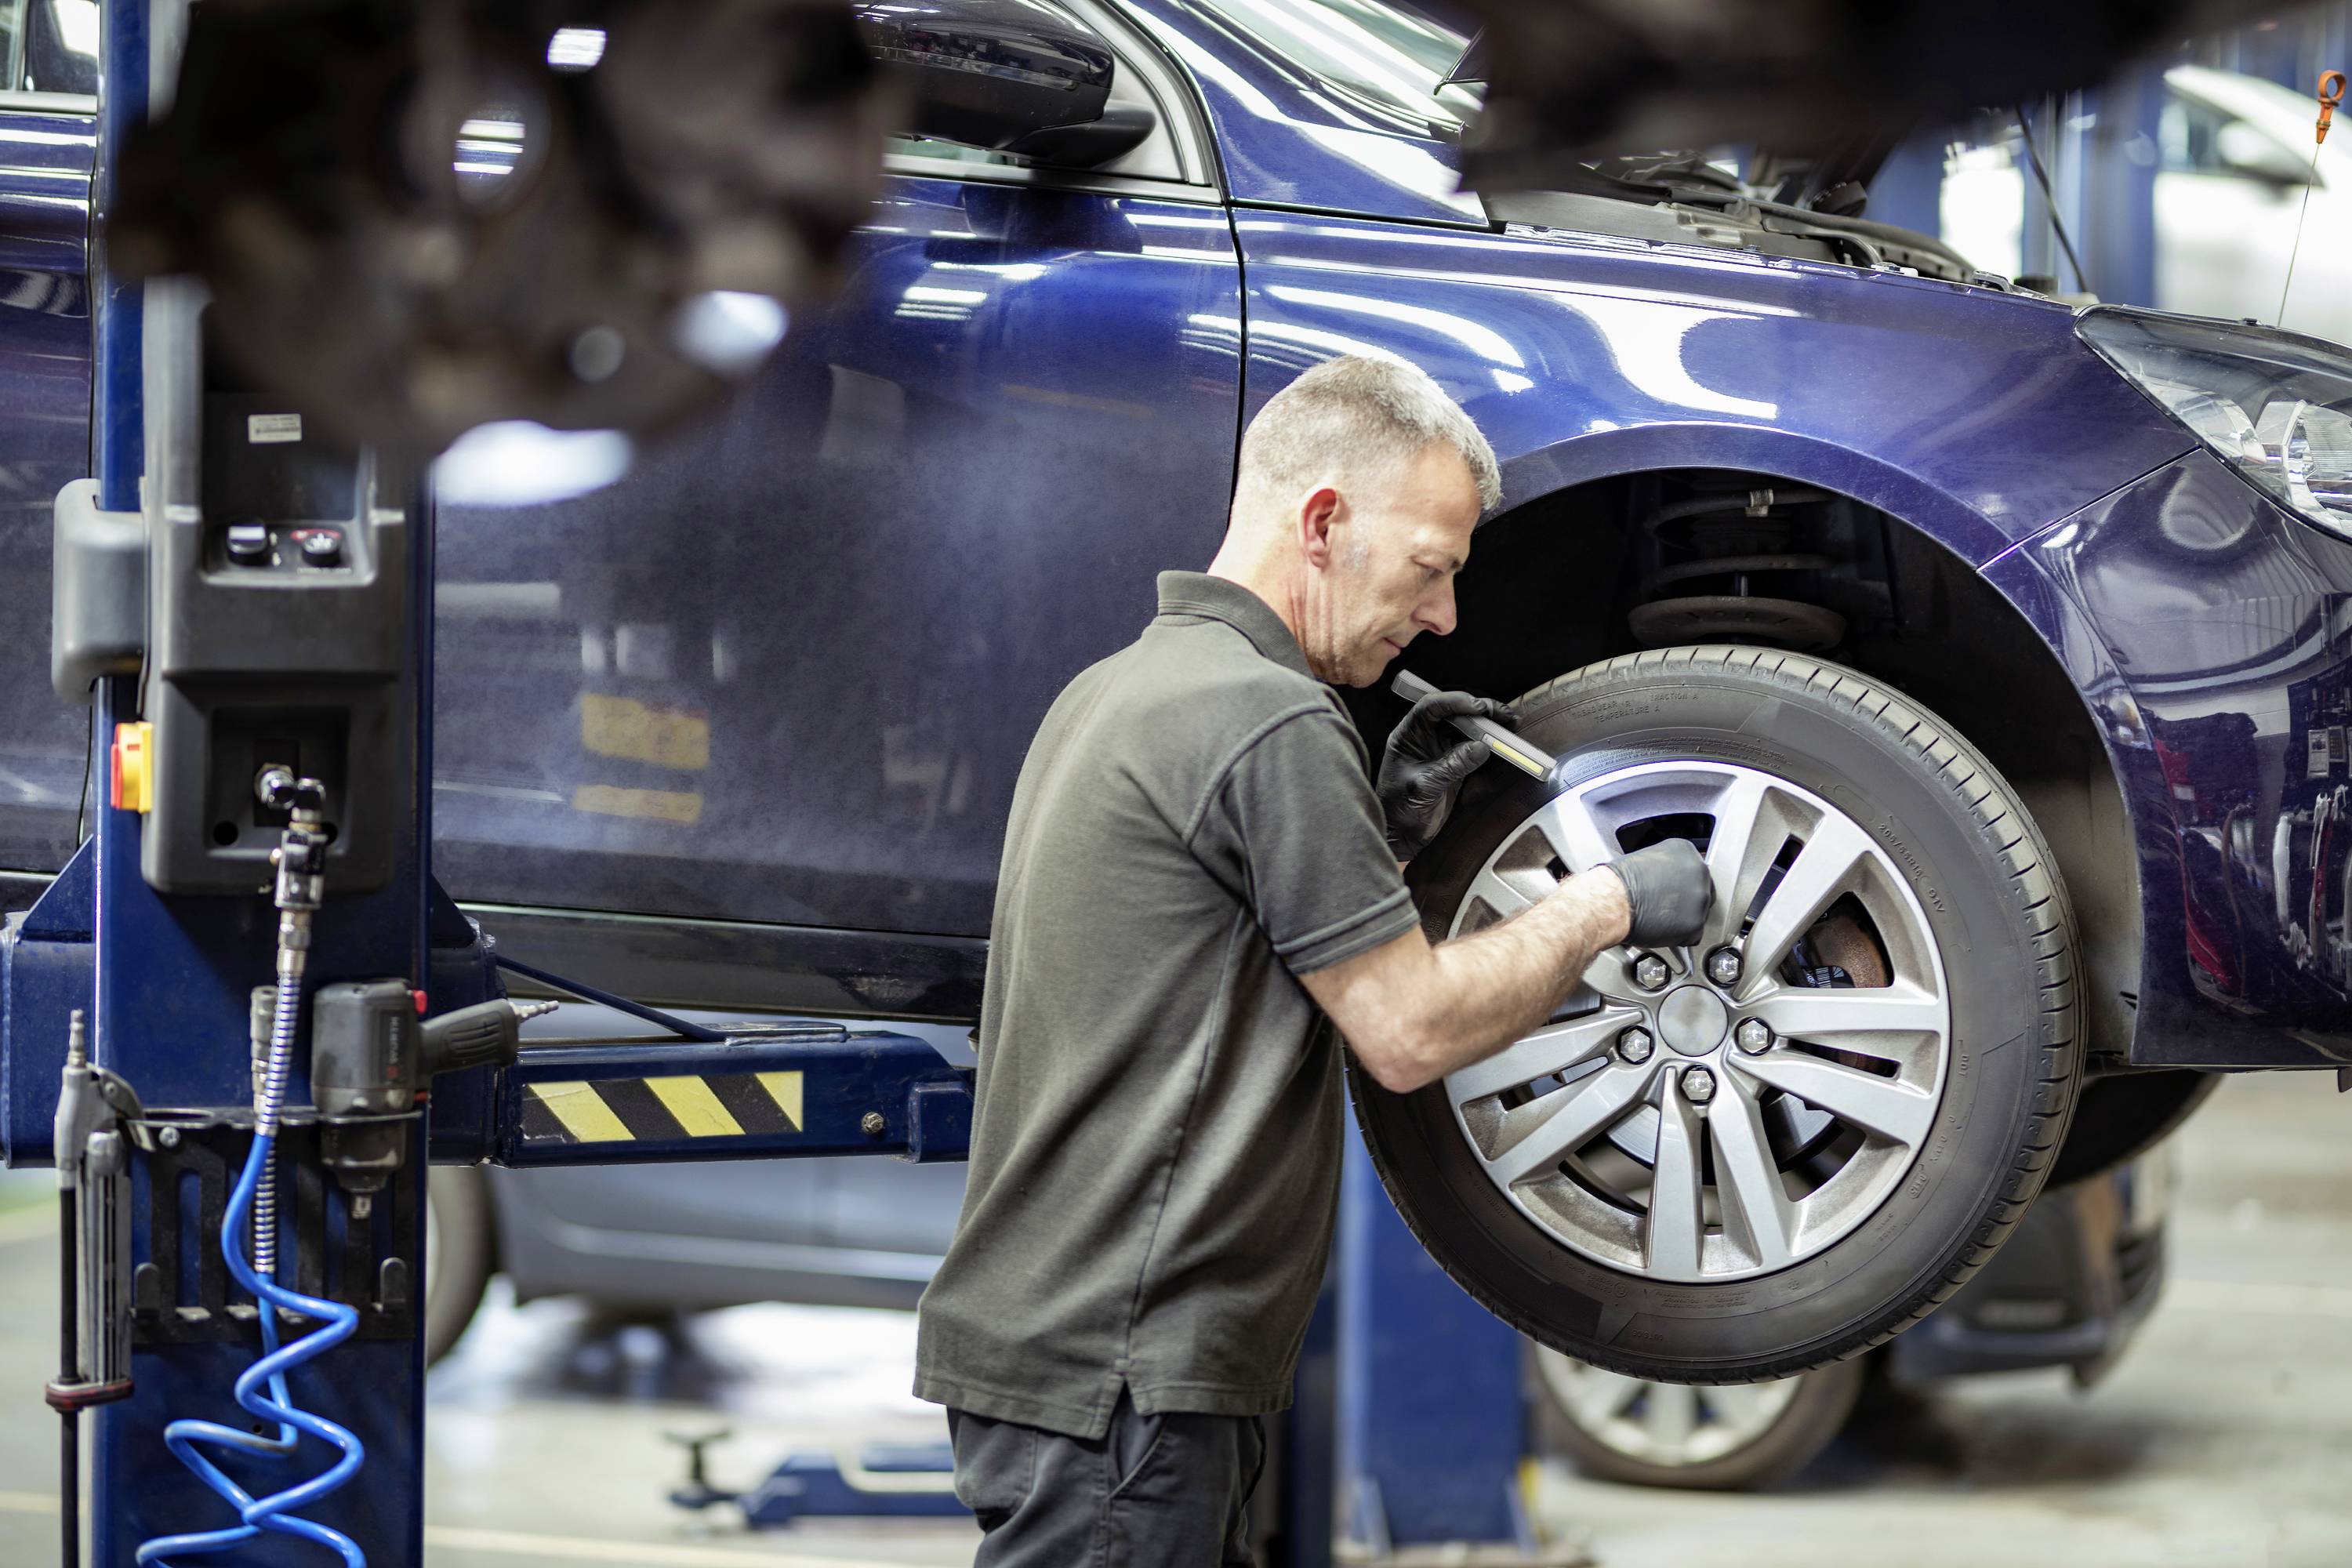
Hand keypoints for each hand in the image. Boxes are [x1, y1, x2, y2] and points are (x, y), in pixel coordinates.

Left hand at [1377, 689, 1516, 860]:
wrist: (1401, 837)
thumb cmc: (1399, 812)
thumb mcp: (1424, 787)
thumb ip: (1451, 766)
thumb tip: (1481, 747)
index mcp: (1408, 736)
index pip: (1430, 707)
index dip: (1454, 702)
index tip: (1478, 707)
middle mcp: (1424, 738)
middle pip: (1453, 714)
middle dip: (1479, 711)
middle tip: (1503, 715)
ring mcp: (1440, 750)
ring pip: (1466, 728)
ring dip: (1488, 725)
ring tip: (1510, 724)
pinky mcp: (1454, 764)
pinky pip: (1474, 747)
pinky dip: (1490, 744)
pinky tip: (1504, 744)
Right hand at [1607, 839, 1712, 946]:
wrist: (1613, 901)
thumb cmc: (1619, 882)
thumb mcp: (1646, 858)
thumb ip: (1666, 867)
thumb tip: (1666, 878)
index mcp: (1686, 851)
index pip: (1695, 870)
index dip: (1682, 884)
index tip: (1674, 890)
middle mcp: (1699, 872)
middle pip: (1703, 890)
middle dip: (1687, 900)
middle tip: (1668, 906)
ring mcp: (1699, 898)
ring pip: (1699, 913)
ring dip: (1683, 918)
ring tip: (1661, 918)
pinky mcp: (1696, 923)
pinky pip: (1694, 934)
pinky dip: (1680, 936)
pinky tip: (1663, 929)